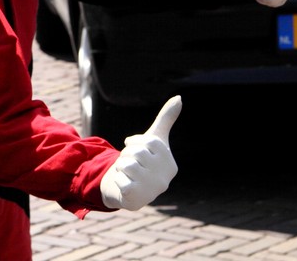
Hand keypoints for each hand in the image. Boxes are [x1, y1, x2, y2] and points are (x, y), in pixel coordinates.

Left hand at [100, 96, 180, 210]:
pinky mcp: (136, 198)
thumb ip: (166, 119)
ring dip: (120, 166)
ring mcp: (152, 191)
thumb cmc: (144, 162)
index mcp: (170, 164)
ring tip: (127, 174)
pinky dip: (117, 179)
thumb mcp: (154, 140)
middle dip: (127, 154)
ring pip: (126, 164)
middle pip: (136, 153)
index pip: (149, 142)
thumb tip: (179, 97)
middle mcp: (165, 179)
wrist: (129, 190)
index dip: (136, 142)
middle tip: (130, 163)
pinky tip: (124, 185)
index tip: (134, 148)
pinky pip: (120, 179)